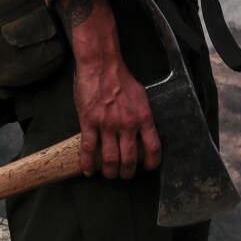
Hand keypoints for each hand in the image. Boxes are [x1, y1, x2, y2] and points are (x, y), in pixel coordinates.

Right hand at [57, 0, 160, 178]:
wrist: (101, 65)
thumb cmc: (120, 78)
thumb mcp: (140, 97)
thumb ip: (142, 116)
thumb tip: (142, 133)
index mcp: (143, 117)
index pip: (153, 147)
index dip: (151, 162)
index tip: (147, 168)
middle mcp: (127, 124)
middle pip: (130, 159)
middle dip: (127, 172)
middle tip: (124, 175)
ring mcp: (107, 124)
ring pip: (110, 159)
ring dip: (110, 171)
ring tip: (108, 174)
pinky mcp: (89, 122)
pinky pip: (88, 149)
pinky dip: (88, 164)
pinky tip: (88, 171)